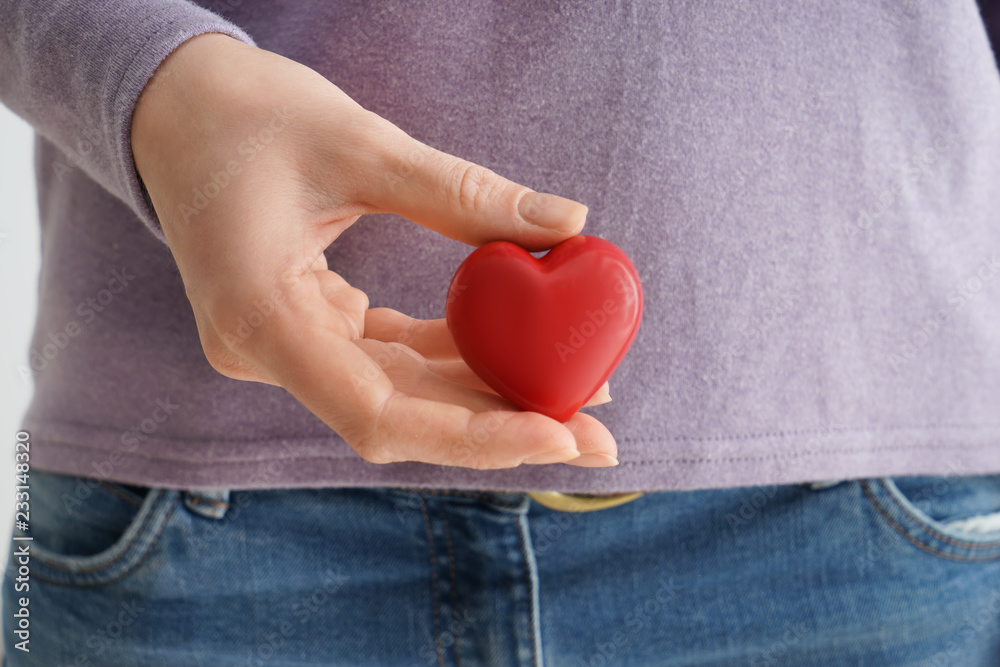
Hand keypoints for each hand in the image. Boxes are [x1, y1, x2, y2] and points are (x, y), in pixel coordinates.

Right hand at [131, 34, 617, 468]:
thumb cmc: (246, 113)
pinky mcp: (304, 328)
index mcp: (260, 318)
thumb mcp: (359, 143)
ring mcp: (284, 346)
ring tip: (577, 390)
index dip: (475, 436)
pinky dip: (454, 359)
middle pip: (401, 419)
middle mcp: (267, 353)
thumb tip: (570, 224)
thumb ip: (463, 195)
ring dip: (488, 398)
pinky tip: (518, 351)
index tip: (560, 433)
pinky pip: (389, 359)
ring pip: (401, 396)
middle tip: (599, 435)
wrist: (175, 106)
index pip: (378, 416)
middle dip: (503, 428)